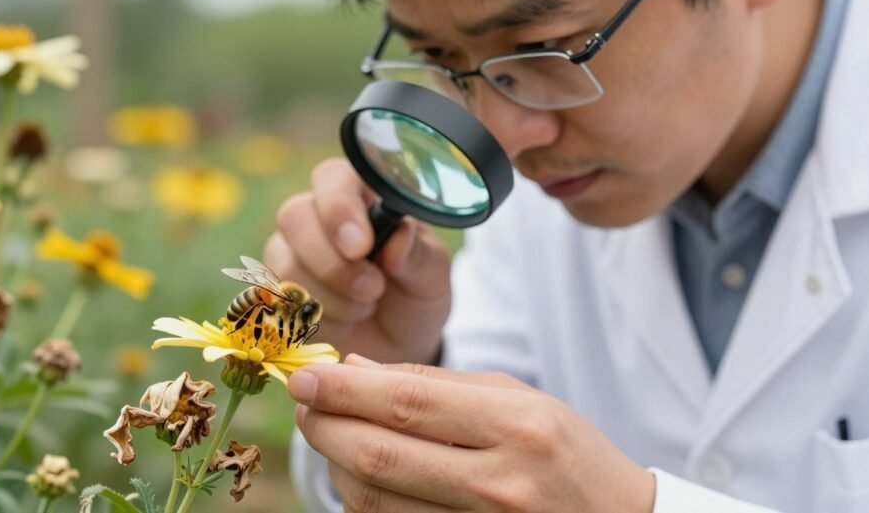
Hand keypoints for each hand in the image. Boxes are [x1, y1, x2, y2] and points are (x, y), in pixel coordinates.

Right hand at [265, 157, 452, 364]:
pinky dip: (315, 320)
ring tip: (367, 307)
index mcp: (359, 196)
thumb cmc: (415, 297)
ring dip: (332, 298)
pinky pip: (279, 302)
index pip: (332, 177)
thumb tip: (397, 240)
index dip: (339, 207)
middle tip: (372, 289)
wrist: (396, 348)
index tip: (361, 247)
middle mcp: (317, 217)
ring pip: (286, 265)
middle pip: (295, 215)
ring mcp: (290, 254)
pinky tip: (343, 322)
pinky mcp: (276, 293)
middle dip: (333, 262)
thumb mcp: (433, 277)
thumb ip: (420, 256)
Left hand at [290, 354, 655, 512]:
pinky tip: (361, 470)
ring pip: (374, 501)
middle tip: (303, 402)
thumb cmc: (566, 451)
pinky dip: (363, 498)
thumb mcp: (517, 397)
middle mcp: (499, 483)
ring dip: (337, 463)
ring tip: (331, 431)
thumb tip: (353, 369)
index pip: (407, 404)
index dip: (343, 390)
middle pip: (380, 456)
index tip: (304, 374)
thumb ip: (435, 384)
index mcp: (517, 426)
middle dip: (325, 425)